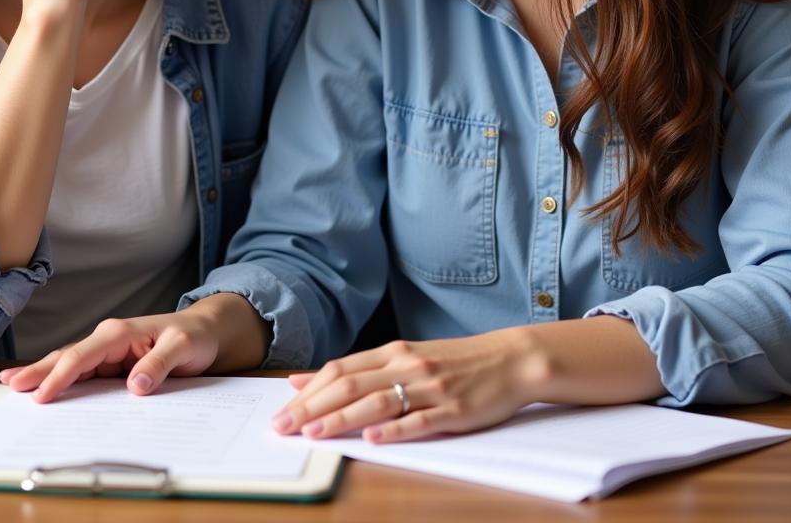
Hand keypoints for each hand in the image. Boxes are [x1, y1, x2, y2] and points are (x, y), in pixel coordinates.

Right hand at [0, 311, 220, 402]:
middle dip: (38, 371)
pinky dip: (60, 379)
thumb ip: (159, 364)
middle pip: (67, 357)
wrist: (204, 332)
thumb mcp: (183, 347)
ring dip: (43, 374)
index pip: (83, 355)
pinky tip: (41, 387)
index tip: (40, 395)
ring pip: (70, 364)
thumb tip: (135, 386)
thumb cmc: (193, 337)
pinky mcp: (111, 364)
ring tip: (12, 384)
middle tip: (9, 386)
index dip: (61, 375)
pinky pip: (82, 373)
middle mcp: (108, 339)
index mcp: (120, 332)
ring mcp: (107, 352)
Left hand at [271, 330, 547, 443]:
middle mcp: (407, 365)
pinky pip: (418, 420)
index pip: (340, 370)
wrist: (509, 360)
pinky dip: (393, 430)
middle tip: (283, 427)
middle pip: (350, 384)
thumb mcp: (406, 358)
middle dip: (312, 407)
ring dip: (341, 418)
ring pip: (377, 401)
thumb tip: (306, 380)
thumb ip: (360, 370)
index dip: (308, 391)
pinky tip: (372, 438)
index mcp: (393, 352)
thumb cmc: (453, 363)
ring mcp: (430, 387)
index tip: (281, 411)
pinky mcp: (453, 410)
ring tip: (314, 434)